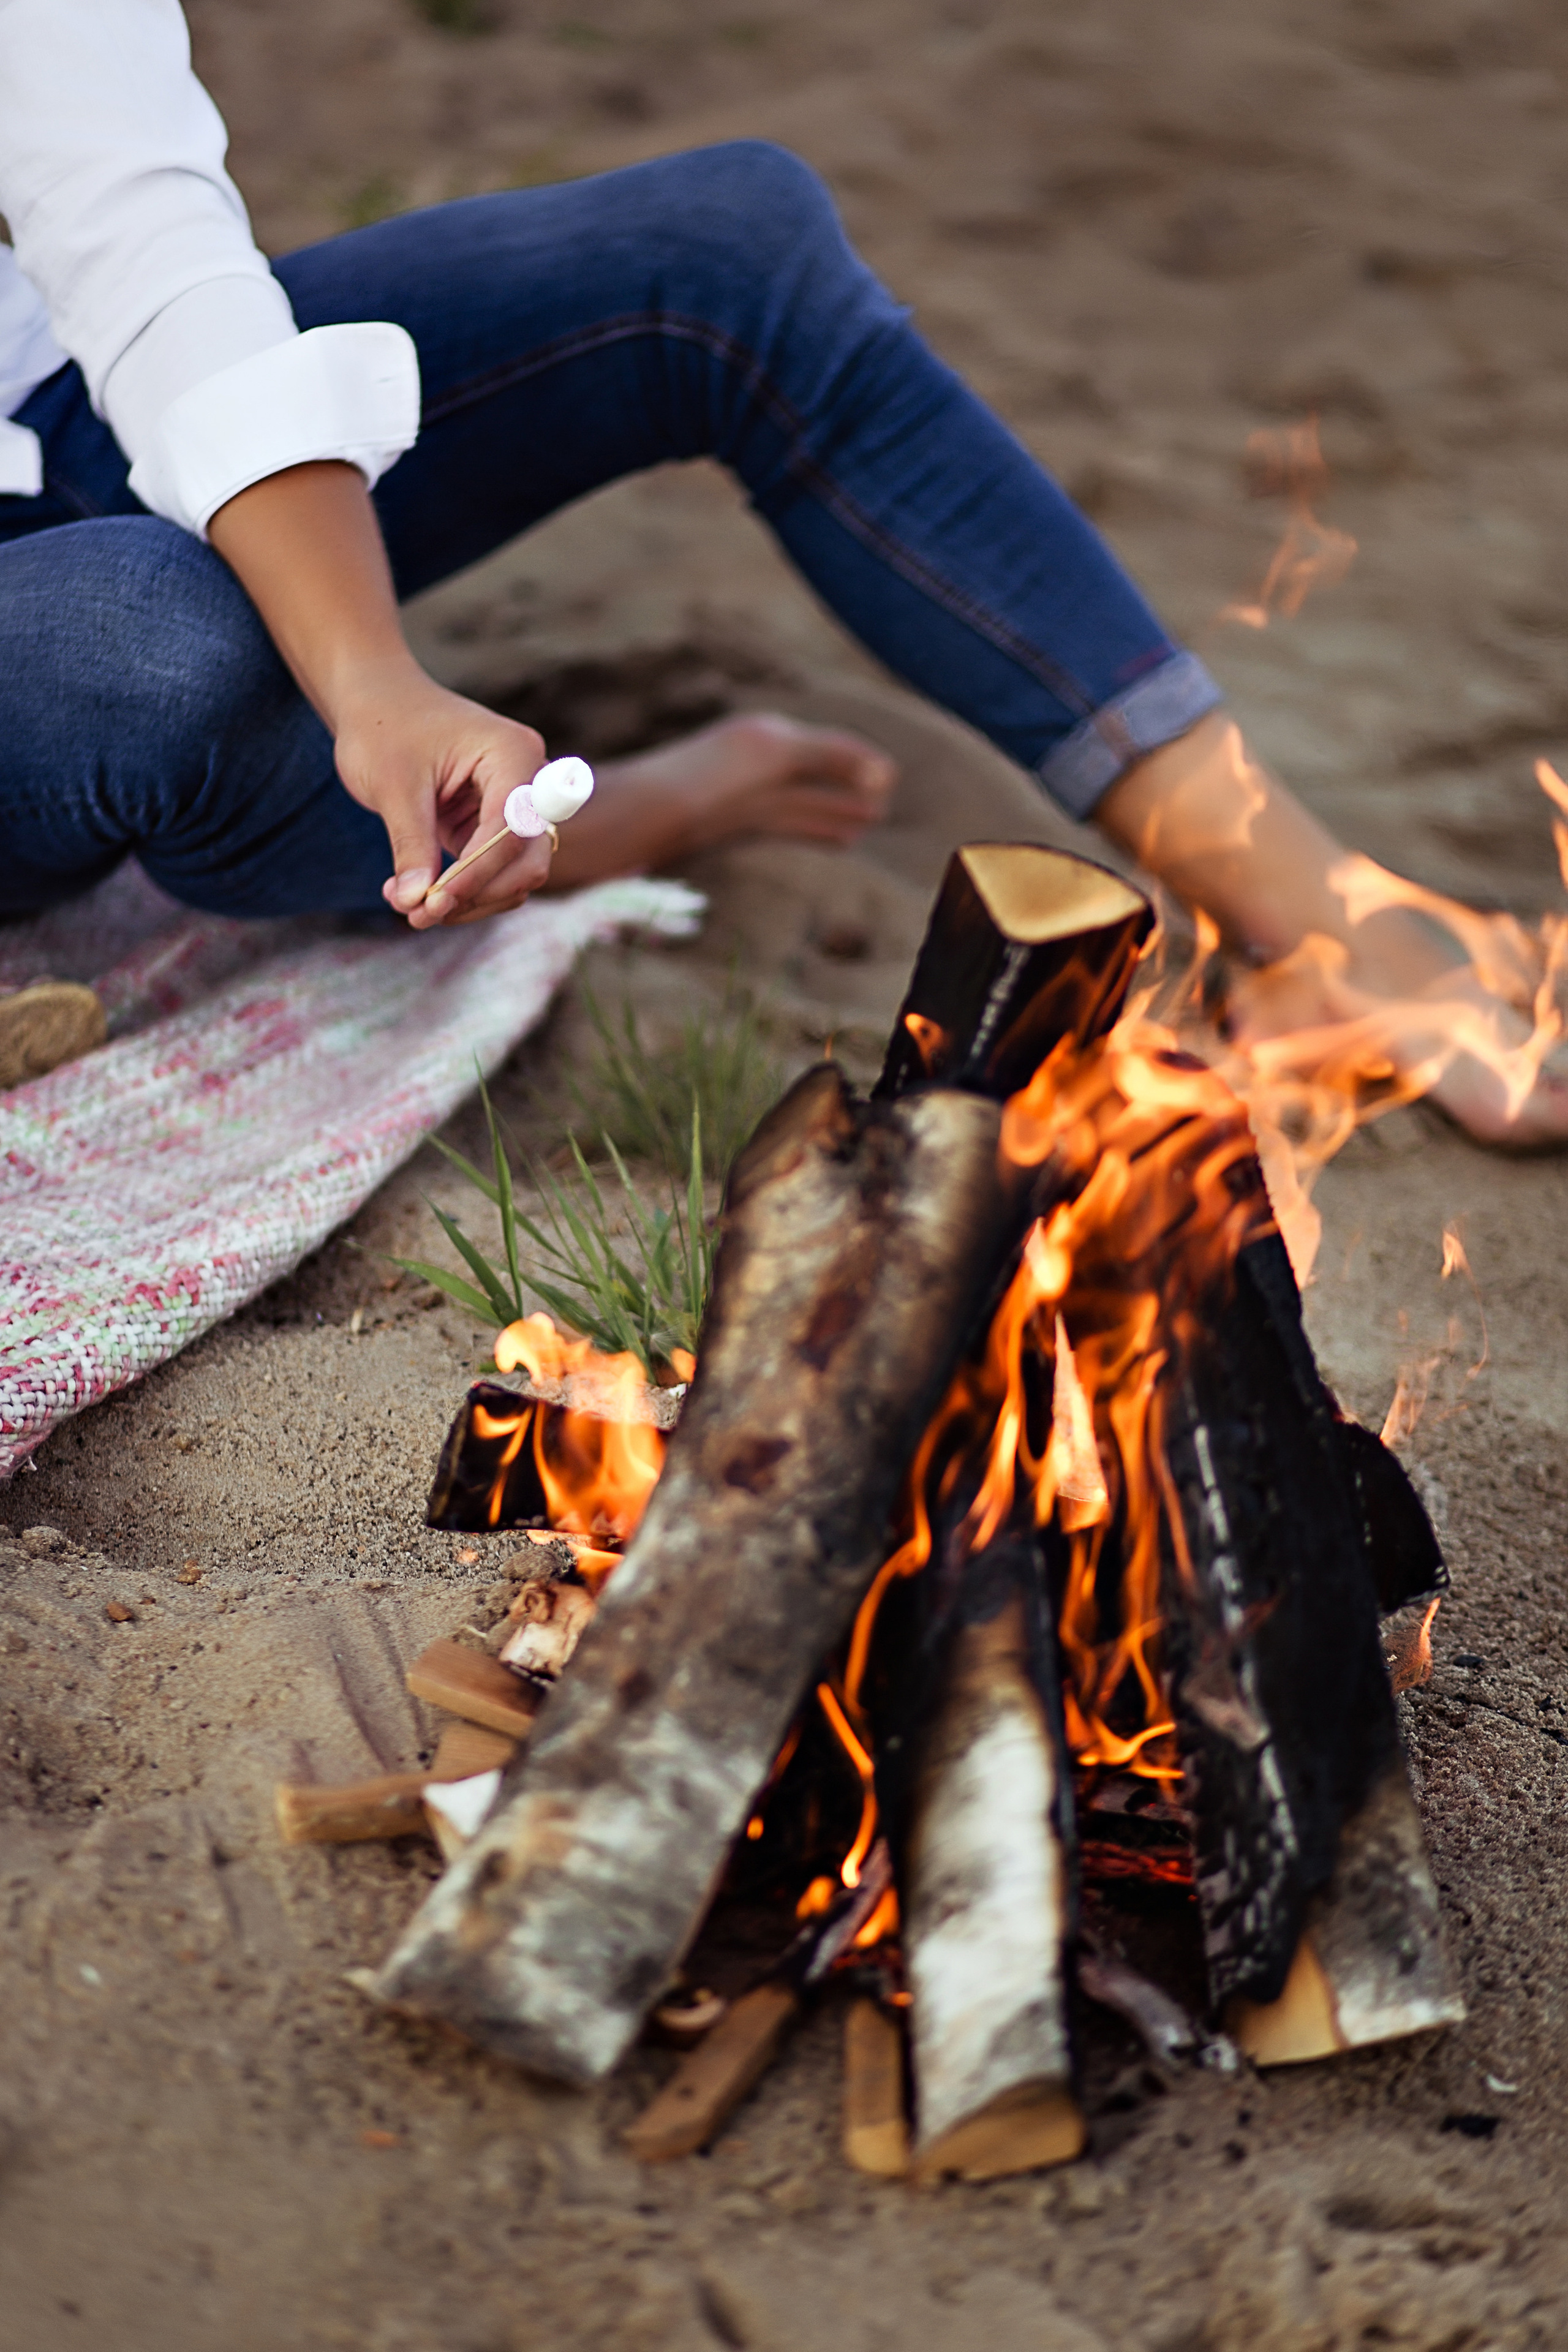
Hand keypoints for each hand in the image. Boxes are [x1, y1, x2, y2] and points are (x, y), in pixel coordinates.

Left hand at [330, 662, 552, 928]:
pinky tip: (417, 893)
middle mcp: (528, 780)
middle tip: (420, 914)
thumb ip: (411, 845)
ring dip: (470, 900)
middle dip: (476, 894)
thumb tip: (416, 904)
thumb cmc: (383, 726)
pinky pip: (495, 871)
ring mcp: (516, 804)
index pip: (512, 829)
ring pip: (516, 875)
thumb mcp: (393, 786)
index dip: (477, 873)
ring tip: (410, 907)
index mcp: (514, 754)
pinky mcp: (494, 824)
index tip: (433, 904)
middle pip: (528, 860)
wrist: (376, 700)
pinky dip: (463, 890)